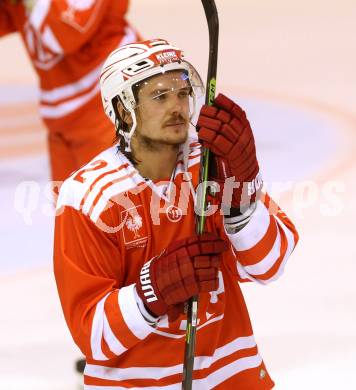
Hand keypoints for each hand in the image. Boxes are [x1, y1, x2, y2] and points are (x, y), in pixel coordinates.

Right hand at [135, 233, 227, 316]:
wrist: (152, 288)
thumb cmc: (162, 269)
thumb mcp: (169, 252)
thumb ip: (184, 247)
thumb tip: (204, 240)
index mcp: (179, 249)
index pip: (200, 242)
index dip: (213, 241)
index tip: (220, 241)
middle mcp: (185, 259)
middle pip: (209, 255)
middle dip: (216, 255)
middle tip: (219, 256)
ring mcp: (189, 273)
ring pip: (212, 269)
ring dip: (215, 269)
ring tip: (213, 269)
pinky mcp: (192, 287)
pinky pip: (211, 283)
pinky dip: (214, 282)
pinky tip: (213, 281)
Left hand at [197, 93, 262, 212]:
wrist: (242, 186)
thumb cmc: (233, 165)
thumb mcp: (232, 146)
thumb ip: (225, 134)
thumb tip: (209, 119)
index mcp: (246, 133)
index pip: (238, 113)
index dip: (227, 104)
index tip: (217, 98)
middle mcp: (244, 138)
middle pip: (227, 118)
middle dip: (212, 113)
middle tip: (202, 114)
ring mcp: (239, 147)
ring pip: (222, 128)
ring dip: (208, 124)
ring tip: (199, 125)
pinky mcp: (231, 157)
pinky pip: (218, 142)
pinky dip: (208, 137)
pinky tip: (202, 136)